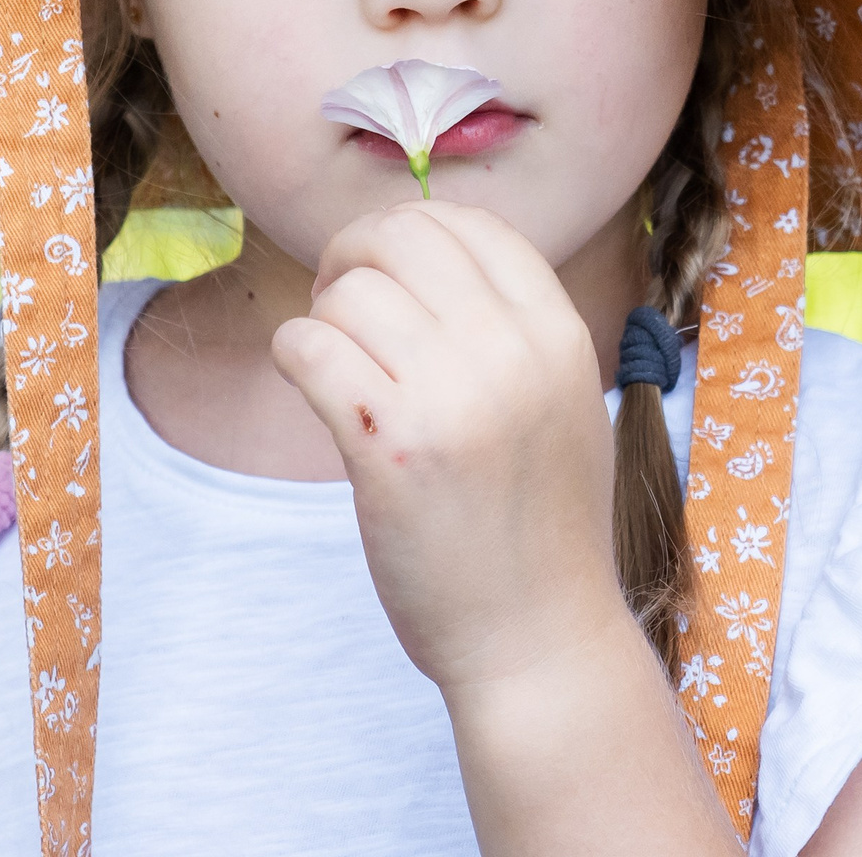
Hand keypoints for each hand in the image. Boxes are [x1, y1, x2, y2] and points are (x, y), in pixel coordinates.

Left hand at [269, 200, 634, 693]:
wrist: (538, 636)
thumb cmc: (541, 525)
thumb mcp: (565, 402)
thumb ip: (515, 330)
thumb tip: (433, 252)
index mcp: (560, 333)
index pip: (473, 225)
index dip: (413, 232)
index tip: (386, 271)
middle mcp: (512, 352)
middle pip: (403, 237)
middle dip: (354, 257)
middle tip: (342, 307)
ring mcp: (452, 398)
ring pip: (350, 292)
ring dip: (325, 317)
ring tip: (336, 365)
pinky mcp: (388, 448)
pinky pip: (309, 348)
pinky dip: (296, 356)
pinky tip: (314, 390)